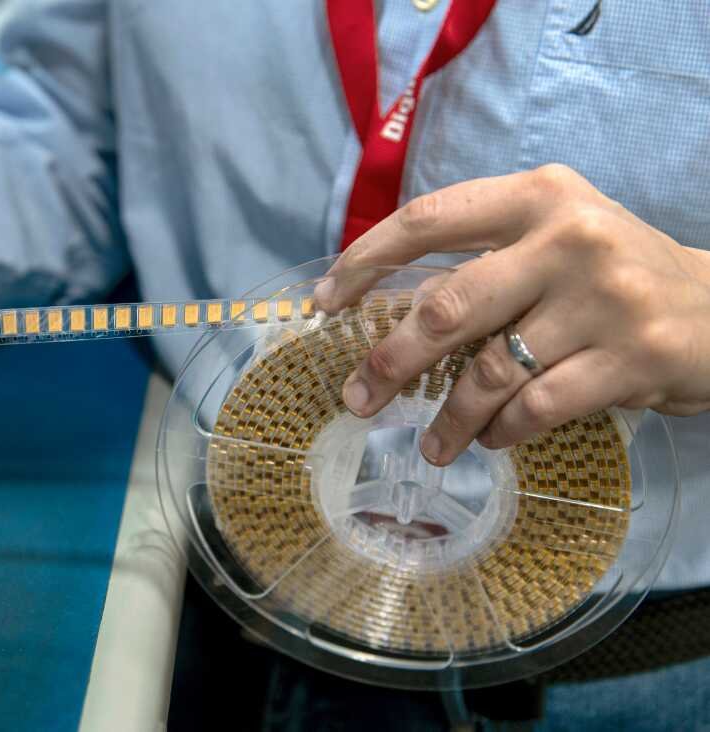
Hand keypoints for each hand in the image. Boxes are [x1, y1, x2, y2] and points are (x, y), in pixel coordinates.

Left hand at [314, 164, 709, 465]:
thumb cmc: (611, 274)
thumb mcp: (552, 235)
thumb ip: (481, 257)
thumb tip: (385, 312)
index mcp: (537, 195)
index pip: (428, 219)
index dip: (365, 261)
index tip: (325, 303)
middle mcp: (568, 238)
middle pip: (447, 306)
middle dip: (389, 361)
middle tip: (357, 398)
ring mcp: (603, 300)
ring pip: (490, 370)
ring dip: (448, 418)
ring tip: (432, 445)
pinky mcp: (631, 359)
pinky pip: (534, 408)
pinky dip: (500, 431)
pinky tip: (491, 439)